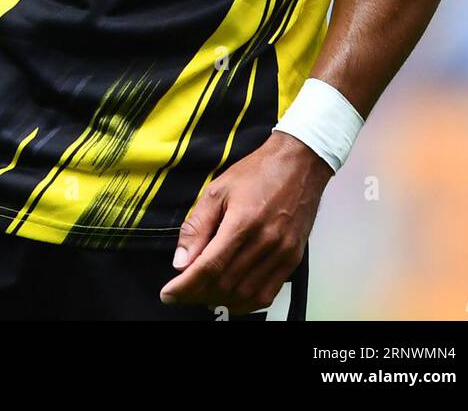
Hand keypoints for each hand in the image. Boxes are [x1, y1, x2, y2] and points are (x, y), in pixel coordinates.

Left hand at [160, 131, 332, 312]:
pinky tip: (230, 296)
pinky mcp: (293, 259)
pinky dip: (245, 302)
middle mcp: (266, 241)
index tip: (168, 294)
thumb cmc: (257, 172)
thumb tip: (181, 262)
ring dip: (220, 300)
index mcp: (243, 221)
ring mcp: (282, 253)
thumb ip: (196, 226)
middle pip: (226, 284)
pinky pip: (267, 294)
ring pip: (246, 295)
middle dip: (198, 294)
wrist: (298, 164)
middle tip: (182, 290)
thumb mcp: (217, 190)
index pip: (209, 267)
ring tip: (202, 293)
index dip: (185, 286)